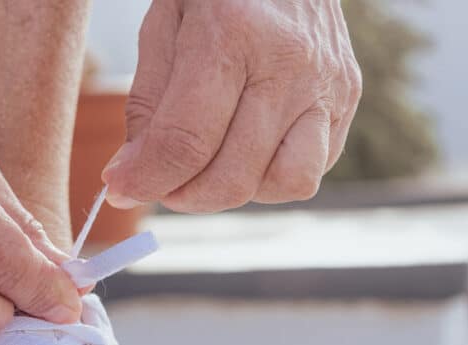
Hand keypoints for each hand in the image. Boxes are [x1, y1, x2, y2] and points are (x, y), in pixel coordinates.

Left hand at [102, 0, 360, 212]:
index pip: (186, 143)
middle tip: (161, 181)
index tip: (120, 190)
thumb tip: (129, 180)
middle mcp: (290, 62)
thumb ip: (145, 106)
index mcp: (234, 33)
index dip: (145, 181)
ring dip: (236, 191)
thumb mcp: (163, 25)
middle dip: (184, 195)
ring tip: (209, 166)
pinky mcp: (348, 98)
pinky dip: (271, 175)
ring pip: (284, 184)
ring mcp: (328, 83)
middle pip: (233, 177)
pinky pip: (311, 170)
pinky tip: (246, 147)